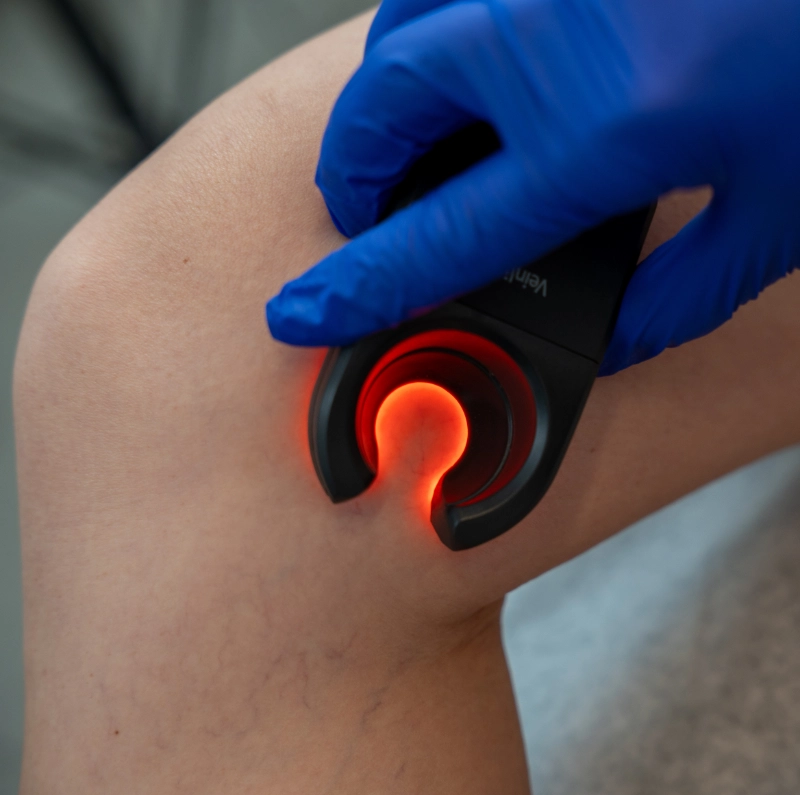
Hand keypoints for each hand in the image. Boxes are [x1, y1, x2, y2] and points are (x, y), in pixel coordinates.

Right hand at [266, 0, 799, 373]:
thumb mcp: (776, 219)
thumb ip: (674, 302)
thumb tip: (613, 342)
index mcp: (603, 131)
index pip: (438, 235)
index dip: (356, 287)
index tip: (298, 313)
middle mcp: (553, 35)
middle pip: (382, 113)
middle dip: (354, 179)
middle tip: (369, 219)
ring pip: (401, 33)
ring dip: (386, 105)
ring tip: (412, 150)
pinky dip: (432, 34)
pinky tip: (471, 69)